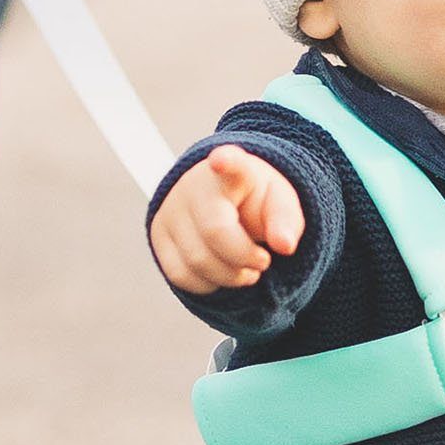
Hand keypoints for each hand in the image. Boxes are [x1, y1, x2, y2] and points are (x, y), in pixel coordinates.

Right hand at [151, 146, 304, 292]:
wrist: (222, 202)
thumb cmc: (255, 203)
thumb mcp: (280, 204)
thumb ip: (287, 221)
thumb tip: (285, 246)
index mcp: (234, 171)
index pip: (230, 162)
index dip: (226, 161)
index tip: (220, 159)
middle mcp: (194, 186)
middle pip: (215, 233)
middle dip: (244, 258)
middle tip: (262, 261)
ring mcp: (171, 210)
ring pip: (197, 261)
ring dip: (229, 277)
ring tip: (245, 269)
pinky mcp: (158, 235)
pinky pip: (180, 275)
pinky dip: (207, 284)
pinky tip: (222, 272)